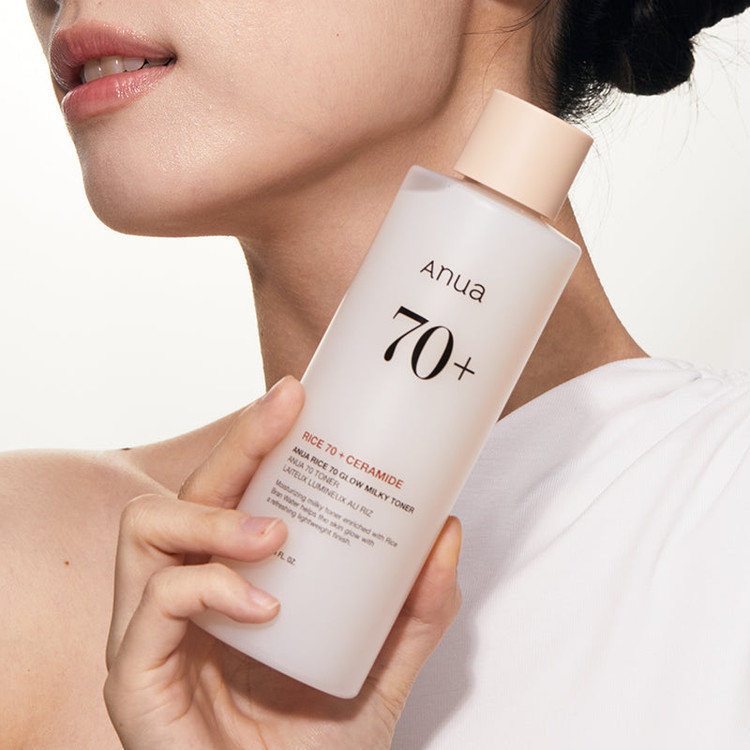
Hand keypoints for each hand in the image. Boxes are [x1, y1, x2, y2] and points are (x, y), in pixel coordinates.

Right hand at [103, 376, 462, 749]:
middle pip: (191, 492)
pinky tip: (261, 606)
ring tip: (274, 534)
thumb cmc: (317, 749)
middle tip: (288, 410)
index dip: (256, 439)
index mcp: (231, 581)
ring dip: (214, 516)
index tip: (299, 395)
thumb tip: (445, 531)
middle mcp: (185, 594)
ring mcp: (152, 633)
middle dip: (238, 443)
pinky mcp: (135, 677)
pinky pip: (155, 605)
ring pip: (147, 528)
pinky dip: (207, 590)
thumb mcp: (381, 669)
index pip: (231, 491)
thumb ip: (414, 610)